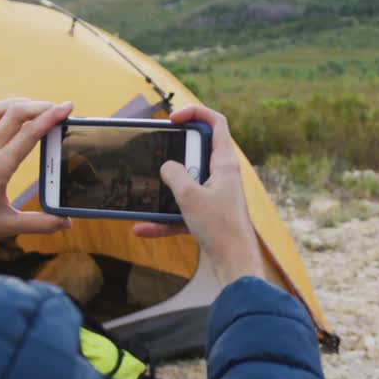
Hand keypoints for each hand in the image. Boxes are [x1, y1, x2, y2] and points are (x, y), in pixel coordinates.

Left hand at [0, 99, 72, 244]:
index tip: (67, 107)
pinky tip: (11, 114)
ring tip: (38, 107)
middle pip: (14, 113)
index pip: (28, 134)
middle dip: (39, 105)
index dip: (50, 117)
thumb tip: (65, 223)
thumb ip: (39, 223)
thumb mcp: (6, 225)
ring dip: (19, 103)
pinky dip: (1, 110)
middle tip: (59, 107)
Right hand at [132, 106, 264, 285]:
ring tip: (145, 192)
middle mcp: (222, 176)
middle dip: (174, 154)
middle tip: (157, 152)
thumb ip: (174, 175)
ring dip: (165, 190)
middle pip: (197, 152)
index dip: (195, 113)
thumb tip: (167, 167)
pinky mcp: (208, 216)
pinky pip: (182, 212)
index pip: (216, 123)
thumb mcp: (190, 196)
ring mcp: (215, 196)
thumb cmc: (221, 229)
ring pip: (186, 184)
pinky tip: (142, 228)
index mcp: (225, 163)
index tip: (173, 119)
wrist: (235, 265)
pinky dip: (164, 220)